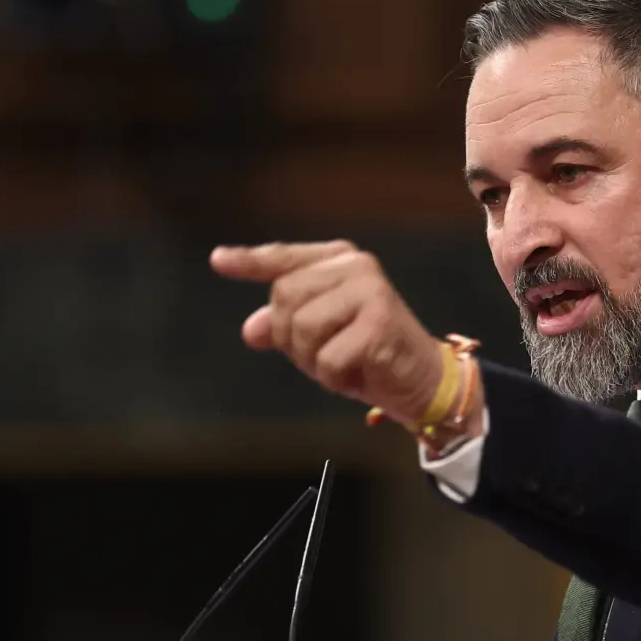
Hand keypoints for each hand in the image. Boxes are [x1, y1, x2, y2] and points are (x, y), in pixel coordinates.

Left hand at [209, 240, 451, 429]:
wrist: (422, 380)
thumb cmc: (370, 355)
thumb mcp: (321, 338)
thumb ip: (285, 326)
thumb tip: (251, 329)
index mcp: (340, 261)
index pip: (284, 260)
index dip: (249, 262)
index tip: (218, 260)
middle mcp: (355, 267)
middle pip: (284, 297)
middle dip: (291, 338)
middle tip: (324, 353)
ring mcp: (369, 290)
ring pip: (301, 328)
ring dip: (313, 359)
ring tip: (342, 362)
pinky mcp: (378, 321)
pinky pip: (327, 358)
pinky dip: (335, 377)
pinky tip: (359, 373)